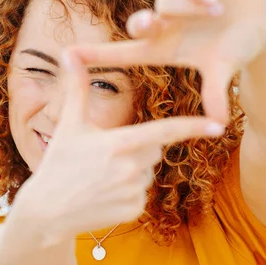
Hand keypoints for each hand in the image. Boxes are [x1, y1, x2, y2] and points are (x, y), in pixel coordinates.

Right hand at [20, 50, 224, 237]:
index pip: (164, 132)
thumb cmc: (58, 164)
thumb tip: (68, 52)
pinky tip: (104, 194)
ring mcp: (133, 192)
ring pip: (148, 172)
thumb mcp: (69, 125)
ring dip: (133, 171)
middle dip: (140, 147)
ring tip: (101, 177)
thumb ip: (76, 87)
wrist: (47, 211)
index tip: (218, 126)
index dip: (193, 127)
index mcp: (119, 144)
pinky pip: (141, 194)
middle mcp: (131, 169)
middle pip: (154, 149)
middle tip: (108, 154)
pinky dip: (128, 193)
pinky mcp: (133, 212)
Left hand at [72, 0, 265, 123]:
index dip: (97, 54)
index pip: (124, 52)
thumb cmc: (236, 49)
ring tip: (217, 13)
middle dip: (143, 22)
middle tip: (154, 23)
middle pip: (139, 22)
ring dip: (189, 7)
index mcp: (165, 49)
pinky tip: (217, 1)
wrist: (259, 21)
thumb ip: (216, 92)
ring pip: (165, 1)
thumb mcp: (222, 70)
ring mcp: (176, 5)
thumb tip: (219, 124)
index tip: (69, 55)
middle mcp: (165, 26)